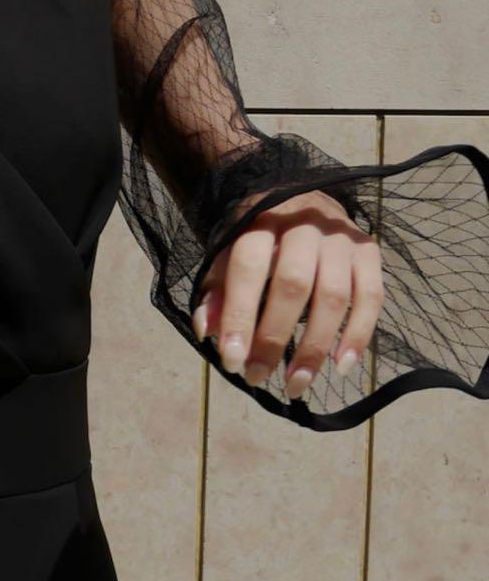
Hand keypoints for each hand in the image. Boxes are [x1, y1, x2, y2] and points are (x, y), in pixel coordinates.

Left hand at [191, 188, 384, 399]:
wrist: (300, 196)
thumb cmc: (258, 234)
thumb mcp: (229, 251)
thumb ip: (217, 289)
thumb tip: (207, 332)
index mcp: (260, 219)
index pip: (248, 269)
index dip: (239, 316)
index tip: (231, 361)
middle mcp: (304, 223)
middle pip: (292, 285)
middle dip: (274, 338)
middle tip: (258, 376)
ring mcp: (341, 236)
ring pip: (333, 296)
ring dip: (315, 347)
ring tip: (295, 384)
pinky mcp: (369, 251)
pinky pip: (371, 297)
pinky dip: (358, 336)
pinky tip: (340, 366)